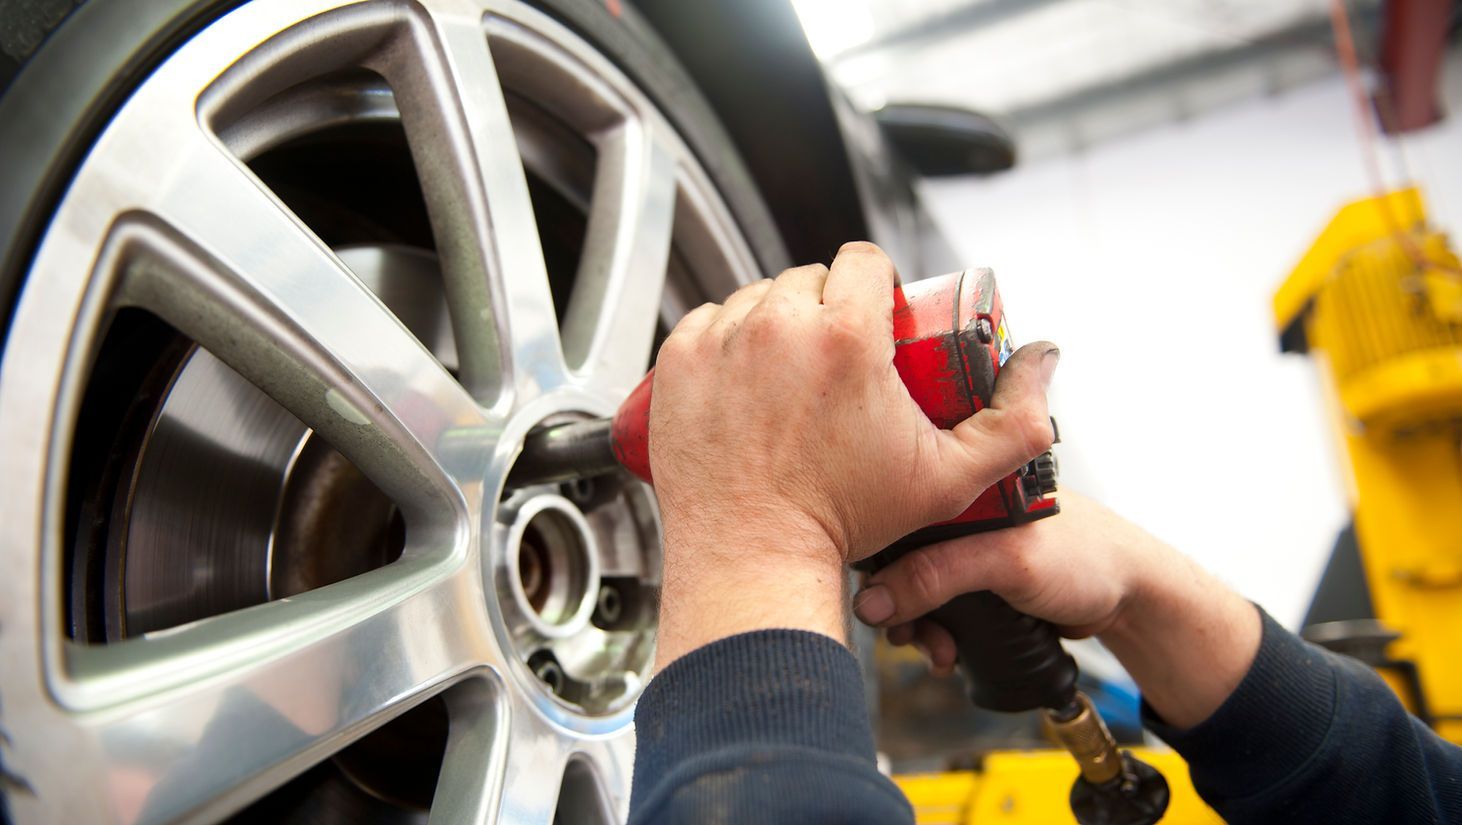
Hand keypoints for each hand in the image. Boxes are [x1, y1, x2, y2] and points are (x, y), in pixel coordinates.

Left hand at [649, 242, 1058, 667]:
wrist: (753, 559)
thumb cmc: (843, 521)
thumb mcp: (949, 478)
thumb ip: (1014, 424)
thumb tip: (1043, 363)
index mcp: (845, 334)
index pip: (863, 260)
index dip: (876, 285)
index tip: (876, 319)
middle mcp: (777, 325)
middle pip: (810, 277)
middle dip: (828, 308)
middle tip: (836, 362)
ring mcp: (720, 341)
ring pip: (757, 297)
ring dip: (776, 321)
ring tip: (791, 375)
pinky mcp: (677, 362)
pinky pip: (708, 321)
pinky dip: (726, 340)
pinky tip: (746, 378)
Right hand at [854, 492, 1158, 647]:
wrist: (1133, 598)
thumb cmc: (1088, 559)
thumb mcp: (1007, 562)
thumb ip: (938, 574)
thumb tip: (875, 601)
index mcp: (968, 482)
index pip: (900, 511)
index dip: (878, 556)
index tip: (872, 597)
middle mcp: (963, 510)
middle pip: (902, 555)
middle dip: (899, 601)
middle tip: (906, 634)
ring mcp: (971, 546)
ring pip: (918, 584)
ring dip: (918, 622)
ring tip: (935, 649)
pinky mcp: (980, 579)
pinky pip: (941, 603)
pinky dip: (938, 629)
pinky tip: (947, 650)